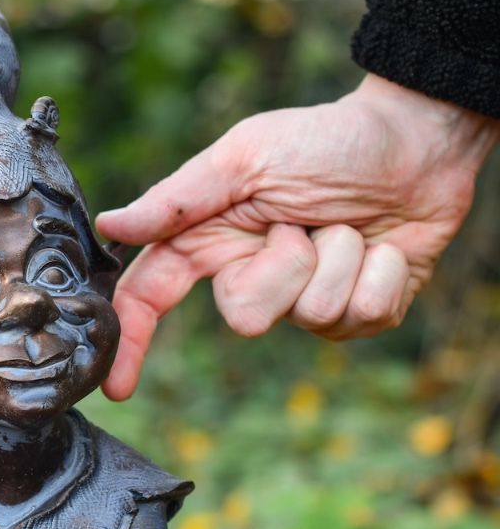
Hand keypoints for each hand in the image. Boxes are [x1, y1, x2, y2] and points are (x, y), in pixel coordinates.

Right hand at [96, 75, 499, 398]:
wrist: (417, 139)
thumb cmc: (326, 140)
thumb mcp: (245, 156)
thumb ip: (179, 199)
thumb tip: (112, 224)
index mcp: (215, 242)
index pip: (154, 297)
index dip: (132, 342)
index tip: (117, 389)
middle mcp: (256, 279)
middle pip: (245, 316)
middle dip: (286, 264)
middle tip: (304, 223)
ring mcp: (308, 303)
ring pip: (313, 315)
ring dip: (342, 259)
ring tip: (351, 226)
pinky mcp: (361, 314)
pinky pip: (364, 316)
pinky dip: (382, 272)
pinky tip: (384, 246)